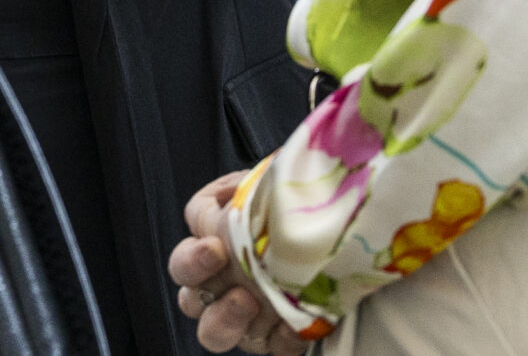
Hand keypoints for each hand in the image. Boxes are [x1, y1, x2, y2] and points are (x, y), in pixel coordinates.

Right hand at [170, 168, 303, 352]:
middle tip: (228, 270)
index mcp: (213, 248)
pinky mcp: (274, 339)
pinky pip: (268, 347)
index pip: (185, 258)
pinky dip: (280, 340)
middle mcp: (220, 287)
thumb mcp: (270, 187)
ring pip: (212, 333)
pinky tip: (294, 326)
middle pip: (188, 297)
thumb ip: (240, 190)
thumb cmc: (297, 209)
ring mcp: (244, 317)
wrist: (343, 235)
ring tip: (251, 302)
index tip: (216, 246)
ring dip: (226, 319)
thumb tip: (223, 198)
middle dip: (202, 285)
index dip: (193, 255)